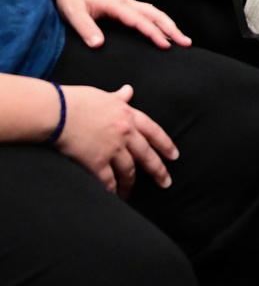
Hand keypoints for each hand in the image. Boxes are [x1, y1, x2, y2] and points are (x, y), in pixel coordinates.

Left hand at [52, 0, 191, 50]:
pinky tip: (165, 31)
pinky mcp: (126, 6)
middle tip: (185, 42)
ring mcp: (127, 3)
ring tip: (182, 39)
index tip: (165, 44)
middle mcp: (126, 3)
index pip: (139, 20)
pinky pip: (149, 13)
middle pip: (155, 14)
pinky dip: (161, 22)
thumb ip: (85, 28)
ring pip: (155, 13)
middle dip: (171, 28)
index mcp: (116, 5)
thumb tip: (98, 44)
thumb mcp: (73, 12)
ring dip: (169, 25)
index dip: (153, 32)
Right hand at [57, 84, 177, 196]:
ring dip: (130, 184)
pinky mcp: (97, 162)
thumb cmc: (77, 100)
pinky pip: (109, 181)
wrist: (57, 111)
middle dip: (158, 171)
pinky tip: (114, 195)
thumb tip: (128, 90)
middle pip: (147, 155)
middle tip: (165, 182)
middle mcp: (125, 133)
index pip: (154, 131)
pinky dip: (112, 190)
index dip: (166, 145)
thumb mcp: (104, 95)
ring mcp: (112, 148)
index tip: (173, 156)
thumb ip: (119, 97)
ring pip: (129, 171)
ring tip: (130, 193)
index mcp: (128, 115)